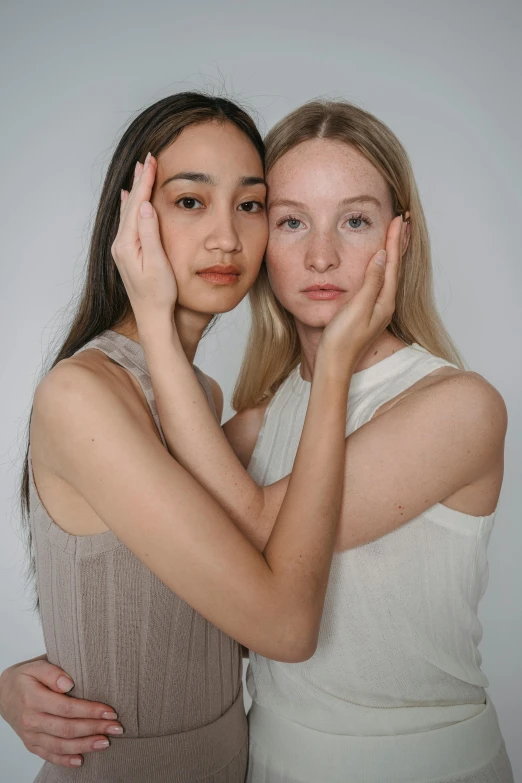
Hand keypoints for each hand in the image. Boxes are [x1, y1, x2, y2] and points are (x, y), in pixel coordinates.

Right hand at [0, 658, 122, 768]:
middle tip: (116, 727)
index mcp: (33, 699)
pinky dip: (65, 760)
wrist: (1, 694)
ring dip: (85, 745)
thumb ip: (52, 672)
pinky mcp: (31, 744)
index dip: (90, 711)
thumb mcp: (35, 666)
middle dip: (94, 729)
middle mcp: (31, 720)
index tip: (110, 711)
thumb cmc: (23, 678)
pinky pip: (48, 755)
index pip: (67, 708)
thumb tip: (68, 683)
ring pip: (60, 745)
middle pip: (67, 728)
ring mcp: (31, 735)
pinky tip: (81, 760)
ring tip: (106, 742)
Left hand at [112, 153, 177, 326]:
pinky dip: (131, 206)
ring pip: (129, 212)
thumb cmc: (159, 294)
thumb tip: (146, 206)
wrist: (152, 317)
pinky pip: (129, 222)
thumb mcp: (158, 263)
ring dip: (136, 191)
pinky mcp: (128, 253)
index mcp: (127, 243)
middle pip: (130, 205)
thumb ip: (150, 233)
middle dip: (140, 181)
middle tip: (148, 158)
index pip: (137, 205)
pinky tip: (129, 199)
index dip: (145, 182)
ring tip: (141, 172)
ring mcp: (123, 249)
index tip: (151, 162)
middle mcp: (121, 244)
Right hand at [319, 215, 404, 367]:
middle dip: (398, 243)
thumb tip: (382, 257)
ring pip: (388, 274)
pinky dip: (382, 267)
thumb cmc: (343, 339)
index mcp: (385, 301)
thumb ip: (371, 282)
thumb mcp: (357, 307)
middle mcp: (385, 304)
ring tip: (396, 237)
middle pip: (395, 267)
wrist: (335, 364)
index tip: (397, 220)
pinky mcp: (368, 313)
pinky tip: (379, 265)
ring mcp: (378, 309)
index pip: (392, 263)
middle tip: (402, 222)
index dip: (394, 240)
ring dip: (392, 253)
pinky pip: (380, 282)